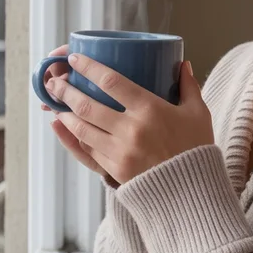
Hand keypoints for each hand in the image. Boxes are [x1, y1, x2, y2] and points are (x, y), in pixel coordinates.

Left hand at [46, 53, 213, 183]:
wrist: (194, 193)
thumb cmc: (196, 149)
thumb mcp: (198, 114)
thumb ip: (188, 86)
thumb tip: (181, 64)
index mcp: (150, 109)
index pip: (111, 81)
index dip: (89, 68)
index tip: (75, 59)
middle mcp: (130, 129)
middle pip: (88, 105)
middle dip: (66, 91)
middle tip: (54, 81)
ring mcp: (120, 151)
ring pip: (81, 128)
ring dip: (64, 114)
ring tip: (54, 103)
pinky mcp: (114, 169)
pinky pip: (87, 149)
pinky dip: (73, 137)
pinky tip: (64, 127)